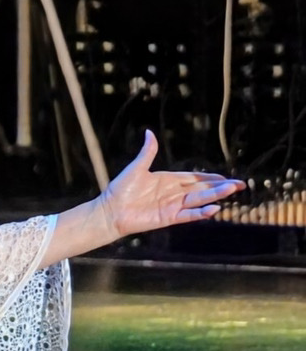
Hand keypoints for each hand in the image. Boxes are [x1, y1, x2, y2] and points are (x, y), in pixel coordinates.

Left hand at [99, 129, 244, 237]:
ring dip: (215, 196)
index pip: (194, 178)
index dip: (210, 178)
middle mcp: (173, 194)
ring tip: (233, 190)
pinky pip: (188, 215)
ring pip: (199, 200)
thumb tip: (149, 133)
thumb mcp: (136, 168)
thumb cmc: (120, 190)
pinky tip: (214, 209)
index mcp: (168, 180)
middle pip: (201, 189)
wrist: (110, 210)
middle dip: (220, 187)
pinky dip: (200, 213)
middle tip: (239, 184)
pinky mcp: (168, 218)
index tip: (226, 177)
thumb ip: (147, 152)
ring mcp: (172, 206)